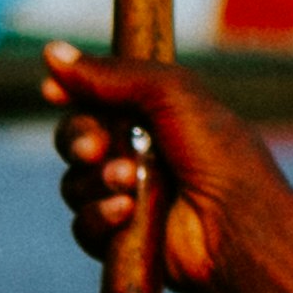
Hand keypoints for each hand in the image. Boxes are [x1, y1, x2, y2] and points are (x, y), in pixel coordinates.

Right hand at [44, 46, 283, 292]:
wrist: (240, 227)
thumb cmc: (218, 156)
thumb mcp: (171, 94)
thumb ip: (111, 74)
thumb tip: (52, 53)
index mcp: (155, 116)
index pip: (96, 99)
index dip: (69, 93)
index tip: (52, 90)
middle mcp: (140, 155)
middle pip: (74, 139)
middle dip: (78, 138)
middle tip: (96, 148)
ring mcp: (131, 199)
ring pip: (74, 184)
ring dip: (95, 181)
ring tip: (130, 182)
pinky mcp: (124, 240)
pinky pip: (84, 226)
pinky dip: (99, 217)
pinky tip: (126, 213)